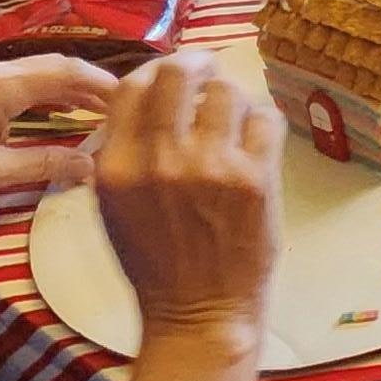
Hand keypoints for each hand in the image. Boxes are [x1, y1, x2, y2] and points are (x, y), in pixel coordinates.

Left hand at [0, 56, 117, 217]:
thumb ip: (45, 164)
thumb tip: (93, 166)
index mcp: (3, 87)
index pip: (70, 75)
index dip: (107, 87)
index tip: (137, 102)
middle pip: (59, 66)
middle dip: (96, 83)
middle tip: (129, 106)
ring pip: (40, 71)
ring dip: (73, 87)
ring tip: (104, 111)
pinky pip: (23, 79)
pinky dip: (50, 91)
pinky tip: (61, 111)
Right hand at [94, 52, 283, 361]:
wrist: (199, 315)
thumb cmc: (156, 264)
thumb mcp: (114, 207)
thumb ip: (121, 150)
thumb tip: (146, 93)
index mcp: (118, 167)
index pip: (131, 86)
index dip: (155, 70)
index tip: (173, 75)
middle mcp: (161, 160)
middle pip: (178, 72)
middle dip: (197, 64)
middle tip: (209, 73)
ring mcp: (211, 167)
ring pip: (228, 90)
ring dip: (233, 97)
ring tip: (233, 119)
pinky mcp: (255, 180)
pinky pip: (265, 120)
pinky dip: (262, 123)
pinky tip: (255, 142)